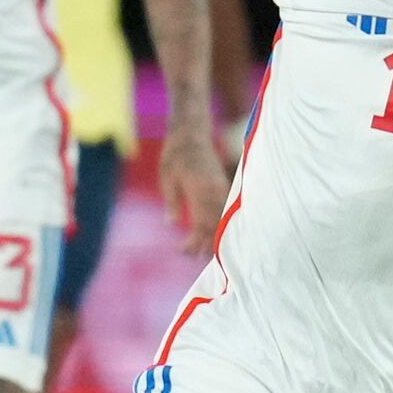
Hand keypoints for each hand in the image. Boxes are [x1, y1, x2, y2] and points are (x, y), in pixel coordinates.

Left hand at [157, 117, 230, 255]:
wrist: (190, 133)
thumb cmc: (174, 155)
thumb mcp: (167, 179)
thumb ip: (172, 202)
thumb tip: (172, 224)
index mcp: (200, 190)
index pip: (201, 223)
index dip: (195, 241)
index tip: (185, 252)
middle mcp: (214, 191)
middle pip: (214, 224)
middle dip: (206, 243)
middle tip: (196, 258)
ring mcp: (220, 188)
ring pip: (221, 218)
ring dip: (214, 234)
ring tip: (206, 251)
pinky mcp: (222, 185)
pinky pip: (224, 209)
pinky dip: (220, 222)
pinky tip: (216, 232)